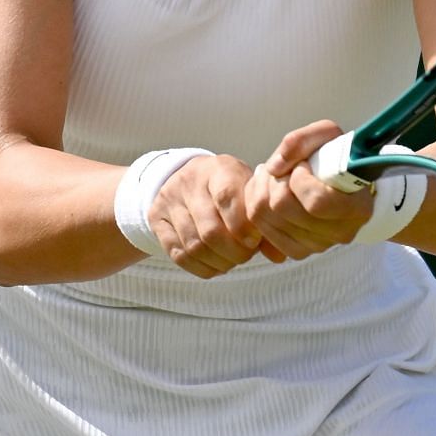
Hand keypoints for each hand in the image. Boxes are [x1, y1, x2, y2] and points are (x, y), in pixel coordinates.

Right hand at [148, 153, 268, 278]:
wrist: (190, 177)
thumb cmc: (230, 188)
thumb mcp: (248, 191)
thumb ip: (264, 220)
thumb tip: (279, 256)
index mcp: (219, 169)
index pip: (227, 197)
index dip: (242, 226)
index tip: (254, 241)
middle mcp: (190, 181)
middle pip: (210, 229)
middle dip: (233, 251)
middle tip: (246, 255)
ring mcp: (169, 200)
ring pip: (194, 245)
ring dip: (219, 261)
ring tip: (233, 260)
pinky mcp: (157, 219)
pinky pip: (178, 254)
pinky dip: (201, 267)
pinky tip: (216, 266)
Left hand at [242, 120, 374, 261]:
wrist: (343, 184)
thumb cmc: (338, 159)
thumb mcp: (327, 136)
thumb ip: (301, 141)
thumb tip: (274, 167)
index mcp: (356, 208)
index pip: (316, 202)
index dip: (299, 179)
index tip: (303, 165)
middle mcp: (339, 233)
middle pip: (282, 207)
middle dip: (274, 179)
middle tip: (283, 168)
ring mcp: (317, 246)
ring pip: (264, 216)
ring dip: (261, 188)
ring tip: (274, 176)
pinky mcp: (296, 250)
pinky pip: (259, 228)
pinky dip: (256, 204)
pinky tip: (269, 192)